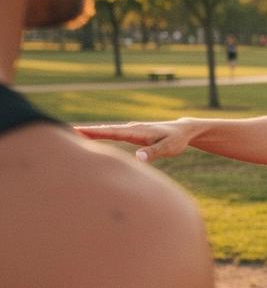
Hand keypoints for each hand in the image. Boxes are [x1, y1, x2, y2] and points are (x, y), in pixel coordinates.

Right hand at [75, 120, 194, 162]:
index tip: (76, 131)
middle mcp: (130, 128)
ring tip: (70, 135)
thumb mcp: (168, 148)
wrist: (183, 131)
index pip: (111, 132)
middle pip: (103, 130)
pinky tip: (88, 139)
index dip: (93, 132)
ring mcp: (130, 130)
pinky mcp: (131, 134)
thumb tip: (139, 158)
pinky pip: (111, 134)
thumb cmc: (176, 140)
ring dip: (89, 133)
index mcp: (136, 131)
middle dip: (85, 131)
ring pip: (106, 132)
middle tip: (62, 131)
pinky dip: (98, 135)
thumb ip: (154, 152)